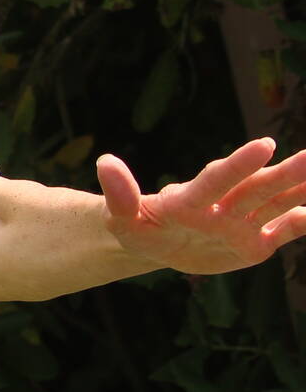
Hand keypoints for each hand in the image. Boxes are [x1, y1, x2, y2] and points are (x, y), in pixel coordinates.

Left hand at [99, 137, 305, 274]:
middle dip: (287, 173)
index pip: (218, 180)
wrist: (155, 245)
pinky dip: (302, 224)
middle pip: (258, 188)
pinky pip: (284, 232)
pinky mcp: (254, 244)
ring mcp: (242, 223)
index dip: (240, 165)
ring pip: (277, 204)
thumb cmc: (137, 226)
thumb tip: (105, 162)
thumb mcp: (121, 217)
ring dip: (301, 189)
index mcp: (192, 199)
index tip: (264, 146)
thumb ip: (119, 194)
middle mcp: (224, 206)